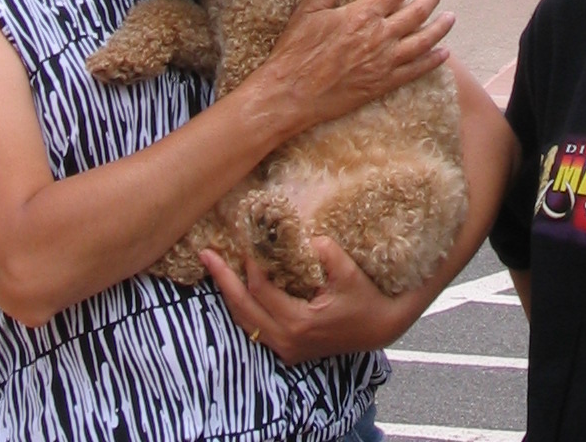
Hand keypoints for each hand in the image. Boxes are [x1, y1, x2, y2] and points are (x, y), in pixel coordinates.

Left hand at [202, 239, 400, 361]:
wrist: (380, 328)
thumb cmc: (365, 299)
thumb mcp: (347, 271)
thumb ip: (324, 251)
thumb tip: (302, 235)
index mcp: (297, 322)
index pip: (260, 290)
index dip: (250, 264)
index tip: (246, 240)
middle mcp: (286, 340)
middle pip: (242, 309)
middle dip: (222, 281)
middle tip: (205, 255)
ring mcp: (285, 349)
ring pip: (245, 322)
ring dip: (230, 295)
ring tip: (215, 271)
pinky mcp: (289, 349)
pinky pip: (256, 328)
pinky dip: (245, 308)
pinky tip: (239, 291)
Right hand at [257, 0, 452, 132]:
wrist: (291, 95)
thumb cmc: (296, 50)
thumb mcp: (310, 9)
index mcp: (362, 15)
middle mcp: (379, 37)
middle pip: (416, 14)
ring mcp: (384, 63)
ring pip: (422, 42)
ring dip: (439, 28)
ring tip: (451, 17)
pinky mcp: (382, 85)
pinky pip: (415, 71)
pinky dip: (432, 61)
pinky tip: (443, 54)